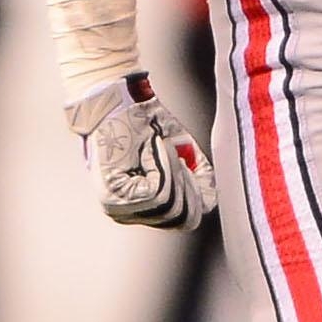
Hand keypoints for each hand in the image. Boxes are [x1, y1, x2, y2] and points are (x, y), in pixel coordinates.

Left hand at [66, 75, 215, 228]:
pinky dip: (165, 167)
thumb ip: (200, 178)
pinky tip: (157, 148)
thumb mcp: (183, 152)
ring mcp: (120, 211)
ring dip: (174, 171)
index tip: (187, 163)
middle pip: (182, 218)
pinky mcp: (111, 199)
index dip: (197, 193)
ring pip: (170, 206)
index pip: (188, 220)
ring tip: (162, 148)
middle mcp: (133, 215)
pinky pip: (157, 194)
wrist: (117, 101)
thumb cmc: (145, 122)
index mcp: (148, 208)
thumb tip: (209, 201)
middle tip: (176, 154)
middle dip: (187, 183)